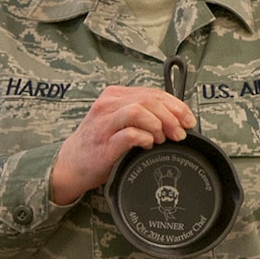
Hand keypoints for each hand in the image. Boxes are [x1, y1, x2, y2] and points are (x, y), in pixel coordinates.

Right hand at [49, 86, 196, 205]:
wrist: (71, 165)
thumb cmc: (100, 143)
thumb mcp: (120, 121)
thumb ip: (143, 114)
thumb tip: (178, 119)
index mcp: (115, 96)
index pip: (153, 93)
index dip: (176, 105)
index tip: (188, 120)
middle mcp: (107, 106)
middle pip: (149, 100)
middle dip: (171, 116)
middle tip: (180, 133)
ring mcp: (103, 124)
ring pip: (139, 111)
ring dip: (158, 125)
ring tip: (162, 139)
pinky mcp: (103, 145)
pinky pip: (130, 134)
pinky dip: (145, 138)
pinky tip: (148, 145)